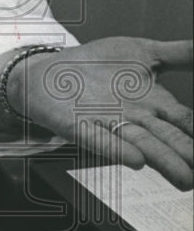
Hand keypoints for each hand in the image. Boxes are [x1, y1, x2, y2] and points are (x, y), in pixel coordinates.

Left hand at [13, 38, 192, 189]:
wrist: (50, 69)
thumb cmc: (98, 66)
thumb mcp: (145, 53)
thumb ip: (181, 54)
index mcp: (154, 102)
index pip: (185, 121)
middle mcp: (134, 117)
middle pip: (168, 138)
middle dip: (188, 155)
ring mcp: (108, 123)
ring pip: (141, 143)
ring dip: (163, 161)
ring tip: (184, 178)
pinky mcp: (79, 126)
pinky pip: (99, 140)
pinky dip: (117, 149)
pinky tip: (135, 160)